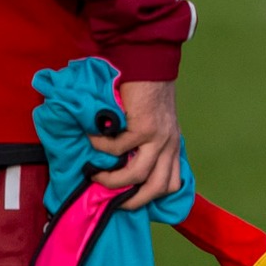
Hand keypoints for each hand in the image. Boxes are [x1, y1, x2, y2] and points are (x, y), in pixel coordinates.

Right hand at [90, 79, 182, 209]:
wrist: (147, 64)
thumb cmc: (146, 92)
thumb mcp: (155, 122)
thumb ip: (147, 143)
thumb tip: (124, 166)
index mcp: (172, 144)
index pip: (172, 182)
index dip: (152, 196)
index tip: (130, 198)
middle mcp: (169, 143)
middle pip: (157, 187)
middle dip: (133, 201)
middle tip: (111, 200)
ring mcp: (158, 137)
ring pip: (136, 175)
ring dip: (112, 179)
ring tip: (95, 174)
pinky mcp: (143, 127)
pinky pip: (116, 149)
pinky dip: (100, 147)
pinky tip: (92, 138)